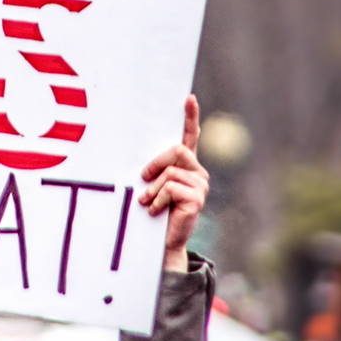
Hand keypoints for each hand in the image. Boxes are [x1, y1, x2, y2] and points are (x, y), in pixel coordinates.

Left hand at [138, 95, 207, 272]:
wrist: (161, 242)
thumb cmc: (153, 211)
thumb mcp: (151, 185)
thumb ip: (153, 170)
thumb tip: (140, 160)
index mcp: (185, 166)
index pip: (190, 136)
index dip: (191, 116)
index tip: (188, 98)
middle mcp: (197, 172)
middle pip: (176, 150)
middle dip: (155, 163)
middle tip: (143, 179)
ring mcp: (200, 185)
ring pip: (169, 173)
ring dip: (153, 189)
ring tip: (149, 203)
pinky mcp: (197, 199)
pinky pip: (170, 188)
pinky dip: (157, 200)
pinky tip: (156, 211)